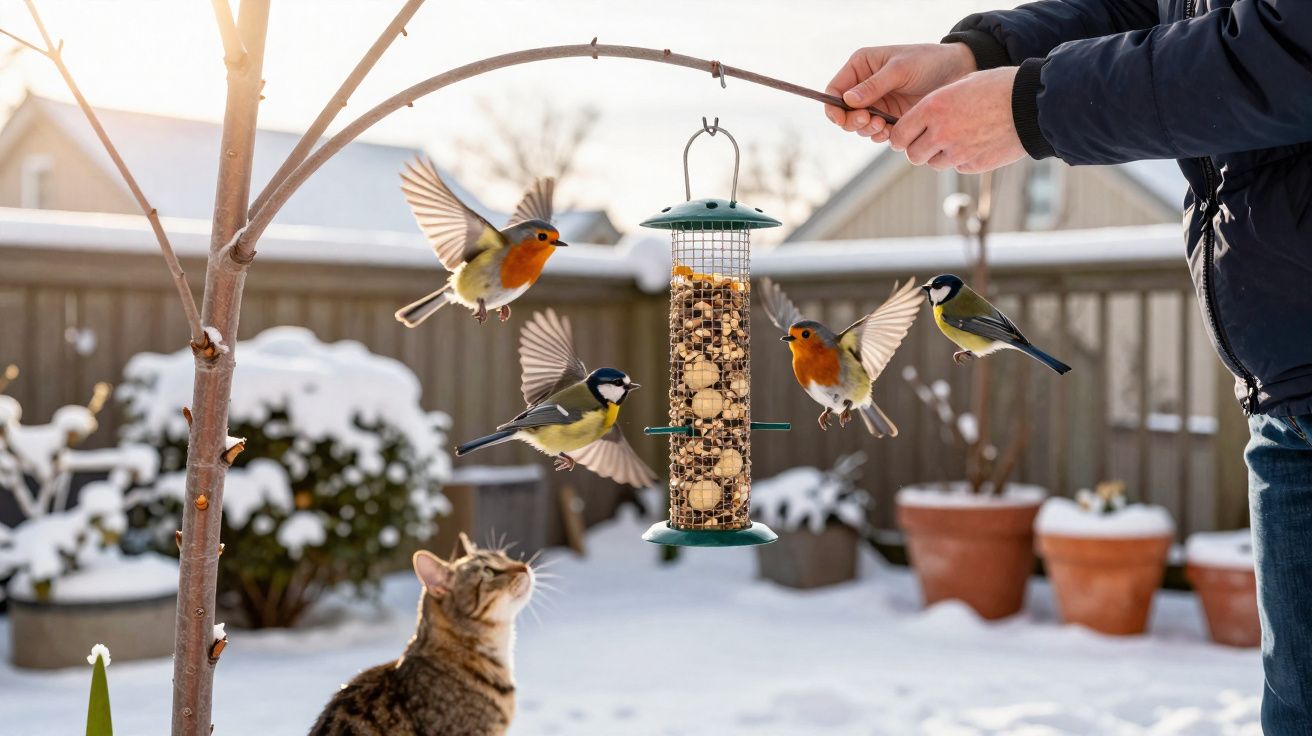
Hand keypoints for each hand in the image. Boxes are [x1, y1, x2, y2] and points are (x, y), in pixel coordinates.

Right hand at [825, 43, 975, 142]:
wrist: (956, 72)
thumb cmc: (928, 61)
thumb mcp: (900, 69)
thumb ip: (874, 85)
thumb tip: (847, 100)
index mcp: (861, 66)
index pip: (834, 90)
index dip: (833, 107)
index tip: (842, 119)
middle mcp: (864, 85)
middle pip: (843, 112)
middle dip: (853, 121)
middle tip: (870, 120)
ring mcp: (877, 103)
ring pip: (858, 125)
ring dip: (867, 130)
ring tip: (884, 125)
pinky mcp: (889, 117)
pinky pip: (876, 132)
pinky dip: (879, 135)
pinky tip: (890, 132)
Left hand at [888, 67, 1026, 173]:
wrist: (1032, 104)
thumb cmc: (998, 87)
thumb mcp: (961, 85)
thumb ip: (936, 104)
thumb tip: (920, 120)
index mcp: (932, 108)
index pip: (898, 135)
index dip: (900, 138)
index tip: (906, 137)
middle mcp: (940, 133)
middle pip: (913, 155)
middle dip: (918, 149)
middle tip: (928, 141)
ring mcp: (957, 152)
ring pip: (933, 163)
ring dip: (939, 155)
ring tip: (957, 139)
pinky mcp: (973, 165)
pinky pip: (957, 167)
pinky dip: (961, 160)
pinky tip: (976, 143)